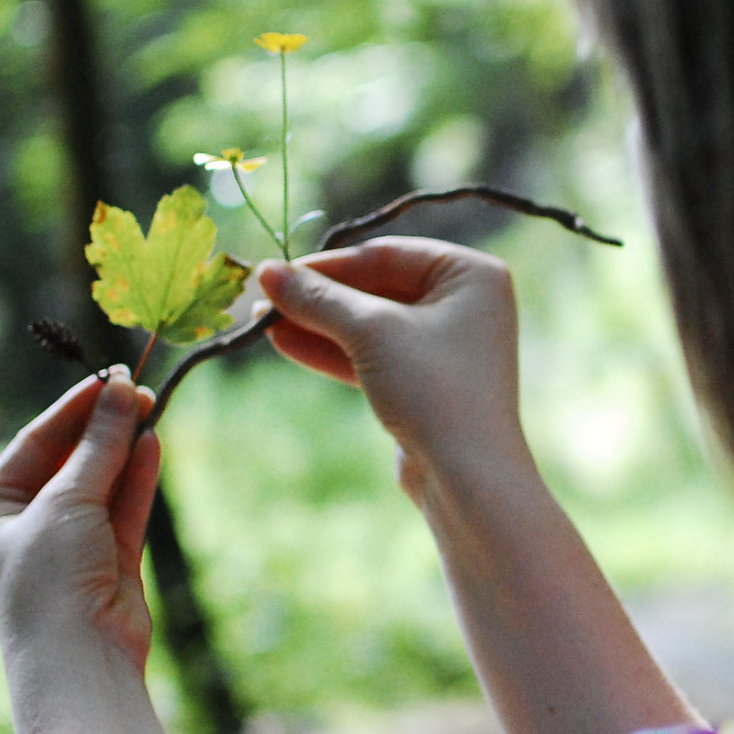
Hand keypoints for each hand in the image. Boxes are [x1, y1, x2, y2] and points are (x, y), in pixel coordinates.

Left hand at [0, 369, 159, 671]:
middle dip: (103, 425)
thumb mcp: (67, 502)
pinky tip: (154, 442)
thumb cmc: (51, 581)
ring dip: (125, 446)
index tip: (108, 376)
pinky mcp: (110, 559)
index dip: (72, 408)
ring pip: (103, 480)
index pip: (36, 443)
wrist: (81, 662)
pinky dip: (140, 476)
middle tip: (136, 388)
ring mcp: (71, 543)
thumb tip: (120, 392)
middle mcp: (28, 524)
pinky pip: (125, 506)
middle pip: (72, 459)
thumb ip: (98, 445)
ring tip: (151, 405)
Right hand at [256, 236, 527, 498]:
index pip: (387, 255)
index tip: (275, 270)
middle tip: (262, 297)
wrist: (466, 478)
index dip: (328, 264)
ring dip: (318, 324)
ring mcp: (446, 346)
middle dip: (319, 297)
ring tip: (262, 322)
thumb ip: (320, 299)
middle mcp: (466, 303)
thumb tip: (267, 272)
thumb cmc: (433, 389)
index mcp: (471, 274)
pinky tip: (286, 343)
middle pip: (377, 288)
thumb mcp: (371, 333)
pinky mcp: (426, 383)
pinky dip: (335, 351)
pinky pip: (375, 356)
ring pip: (371, 325)